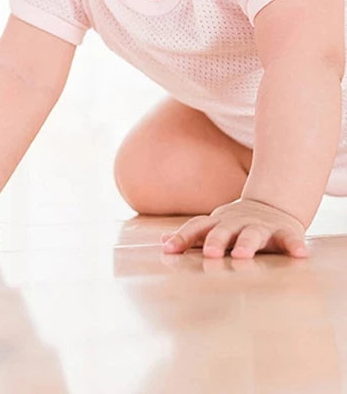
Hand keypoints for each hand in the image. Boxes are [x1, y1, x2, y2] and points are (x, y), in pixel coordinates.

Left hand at [161, 198, 307, 258]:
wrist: (272, 208)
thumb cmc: (235, 225)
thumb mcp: (214, 227)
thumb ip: (192, 237)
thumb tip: (161, 243)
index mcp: (217, 223)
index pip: (197, 227)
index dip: (183, 237)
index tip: (168, 249)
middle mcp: (237, 222)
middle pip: (223, 230)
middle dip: (215, 240)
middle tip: (209, 253)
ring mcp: (260, 226)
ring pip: (253, 234)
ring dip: (247, 243)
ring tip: (243, 254)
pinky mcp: (285, 232)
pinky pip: (291, 239)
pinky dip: (295, 246)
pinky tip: (300, 255)